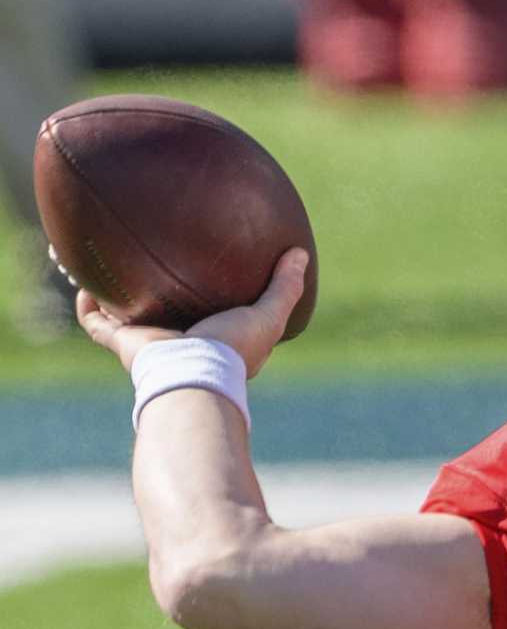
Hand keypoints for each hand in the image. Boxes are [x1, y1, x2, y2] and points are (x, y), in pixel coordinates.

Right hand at [75, 248, 308, 379]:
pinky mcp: (123, 342)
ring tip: (110, 266)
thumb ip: (285, 287)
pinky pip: (96, 322)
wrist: (194, 374)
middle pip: (165, 312)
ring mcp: (150, 341)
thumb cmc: (233, 349)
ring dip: (115, 294)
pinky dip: (88, 306)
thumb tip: (300, 254)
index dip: (210, 298)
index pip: (211, 317)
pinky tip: (84, 282)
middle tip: (154, 265)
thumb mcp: (269, 315)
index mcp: (214, 339)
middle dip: (157, 294)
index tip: (209, 273)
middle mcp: (180, 340)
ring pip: (126, 315)